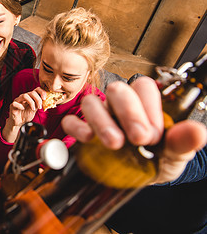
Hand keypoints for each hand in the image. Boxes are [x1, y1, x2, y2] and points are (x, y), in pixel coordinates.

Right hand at [2, 87, 46, 142]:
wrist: (20, 122)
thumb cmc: (26, 115)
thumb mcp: (35, 109)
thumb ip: (39, 104)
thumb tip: (46, 101)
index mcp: (30, 96)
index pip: (36, 90)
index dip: (41, 92)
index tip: (44, 98)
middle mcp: (24, 96)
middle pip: (32, 93)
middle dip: (38, 99)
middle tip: (40, 107)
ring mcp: (18, 100)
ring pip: (24, 96)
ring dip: (31, 102)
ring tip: (33, 109)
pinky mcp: (12, 105)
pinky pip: (16, 103)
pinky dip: (20, 106)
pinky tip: (23, 109)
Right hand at [61, 76, 206, 183]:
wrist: (140, 177)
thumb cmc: (158, 159)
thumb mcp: (175, 153)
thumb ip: (183, 141)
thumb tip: (196, 132)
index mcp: (145, 103)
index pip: (143, 87)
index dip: (148, 108)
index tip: (153, 136)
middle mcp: (120, 104)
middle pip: (117, 90)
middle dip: (127, 113)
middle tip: (137, 138)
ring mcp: (99, 115)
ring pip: (92, 102)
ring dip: (101, 120)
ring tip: (113, 143)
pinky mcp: (82, 129)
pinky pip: (71, 120)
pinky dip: (76, 127)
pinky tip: (86, 139)